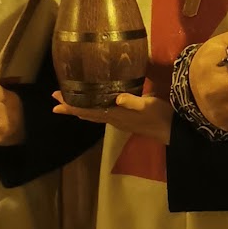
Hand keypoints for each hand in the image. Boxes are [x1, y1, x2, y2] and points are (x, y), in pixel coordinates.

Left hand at [53, 90, 172, 143]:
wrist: (172, 130)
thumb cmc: (161, 115)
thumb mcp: (148, 105)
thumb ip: (133, 102)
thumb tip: (117, 99)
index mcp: (115, 114)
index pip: (88, 110)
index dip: (71, 106)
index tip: (56, 101)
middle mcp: (112, 119)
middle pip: (86, 113)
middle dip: (70, 106)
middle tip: (55, 98)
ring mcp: (117, 121)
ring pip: (92, 115)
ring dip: (79, 109)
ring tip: (67, 103)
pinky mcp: (123, 120)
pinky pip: (100, 115)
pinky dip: (91, 110)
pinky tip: (92, 107)